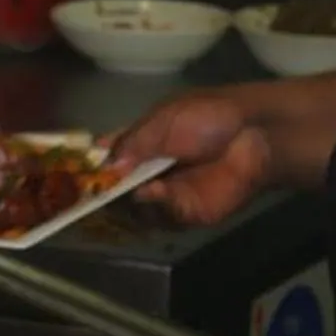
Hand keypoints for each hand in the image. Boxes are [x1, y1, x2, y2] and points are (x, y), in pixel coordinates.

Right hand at [110, 92, 272, 225]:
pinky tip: (156, 191)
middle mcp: (153, 171)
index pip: (112, 159)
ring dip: (131, 199)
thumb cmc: (209, 116)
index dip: (97, 165)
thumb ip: (133, 142)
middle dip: (107, 190)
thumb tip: (106, 163)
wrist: (254, 135)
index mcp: (145, 143)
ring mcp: (170, 194)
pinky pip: (163, 218)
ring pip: (136, 208)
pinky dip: (156, 207)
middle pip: (118, 189)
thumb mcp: (164, 119)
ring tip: (135, 185)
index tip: (82, 169)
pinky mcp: (189, 213)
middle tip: (98, 188)